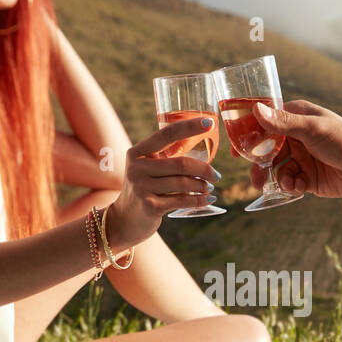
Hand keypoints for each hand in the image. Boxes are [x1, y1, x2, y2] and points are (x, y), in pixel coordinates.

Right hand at [104, 117, 219, 250]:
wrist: (125, 218)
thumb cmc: (144, 188)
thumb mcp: (147, 168)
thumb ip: (165, 156)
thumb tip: (201, 147)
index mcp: (137, 152)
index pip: (166, 134)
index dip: (189, 127)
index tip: (209, 123)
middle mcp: (136, 168)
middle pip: (181, 164)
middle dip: (204, 169)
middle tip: (216, 175)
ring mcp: (142, 188)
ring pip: (183, 183)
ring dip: (201, 186)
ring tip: (208, 187)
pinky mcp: (150, 206)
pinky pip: (181, 200)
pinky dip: (198, 200)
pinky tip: (207, 199)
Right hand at [246, 100, 341, 197]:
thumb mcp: (312, 129)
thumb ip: (284, 123)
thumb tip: (257, 110)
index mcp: (293, 119)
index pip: (263, 124)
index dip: (248, 136)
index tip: (236, 150)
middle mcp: (294, 138)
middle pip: (265, 152)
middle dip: (259, 166)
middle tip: (256, 178)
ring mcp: (299, 158)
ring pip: (275, 170)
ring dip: (277, 179)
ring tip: (287, 183)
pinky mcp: (306, 177)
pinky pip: (288, 183)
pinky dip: (291, 186)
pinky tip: (301, 185)